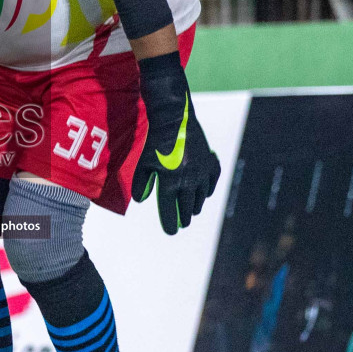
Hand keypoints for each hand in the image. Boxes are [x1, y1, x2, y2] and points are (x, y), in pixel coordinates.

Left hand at [131, 52, 219, 234]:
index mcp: (170, 183)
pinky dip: (207, 190)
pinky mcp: (211, 164)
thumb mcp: (143, 164)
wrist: (174, 119)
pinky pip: (212, 184)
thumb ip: (141, 184)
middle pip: (187, 209)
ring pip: (200, 198)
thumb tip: (142, 201)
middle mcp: (189, 181)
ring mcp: (202, 173)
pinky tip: (203, 193)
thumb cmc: (155, 143)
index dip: (170, 224)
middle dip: (184, 218)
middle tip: (181, 223)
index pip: (171, 212)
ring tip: (189, 210)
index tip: (170, 231)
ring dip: (194, 206)